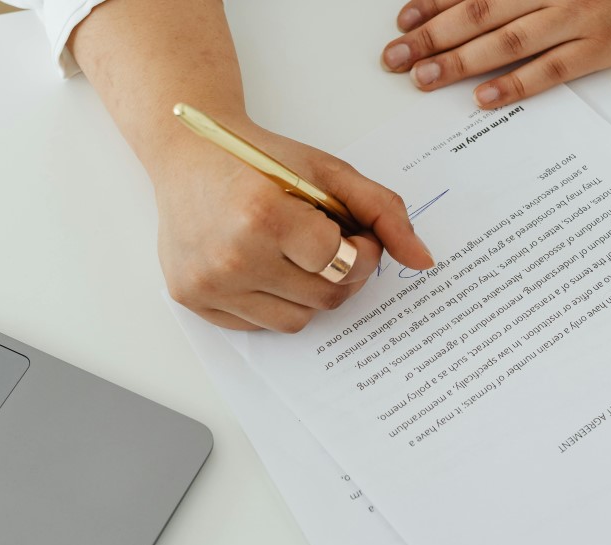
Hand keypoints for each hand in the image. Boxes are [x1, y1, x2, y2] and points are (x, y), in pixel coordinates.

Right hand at [155, 117, 433, 331]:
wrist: (187, 153)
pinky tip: (262, 266)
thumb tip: (424, 261)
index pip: (341, 263)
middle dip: (343, 274)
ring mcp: (208, 284)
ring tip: (293, 254)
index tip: (353, 234)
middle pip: (326, 298)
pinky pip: (260, 325)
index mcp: (262, 216)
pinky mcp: (192, 300)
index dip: (360, 252)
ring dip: (310, 292)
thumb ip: (383, 211)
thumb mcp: (327, 171)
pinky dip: (274, 301)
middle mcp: (230, 257)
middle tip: (328, 243)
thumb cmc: (261, 159)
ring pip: (297, 320)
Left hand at [382, 0, 610, 107]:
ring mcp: (579, 18)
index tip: (402, 23)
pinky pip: (551, 70)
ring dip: (461, 62)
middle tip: (395, 60)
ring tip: (424, 79)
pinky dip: (515, 84)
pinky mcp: (602, 49)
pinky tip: (483, 99)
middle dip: (433, 37)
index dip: (434, 4)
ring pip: (507, 41)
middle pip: (480, 12)